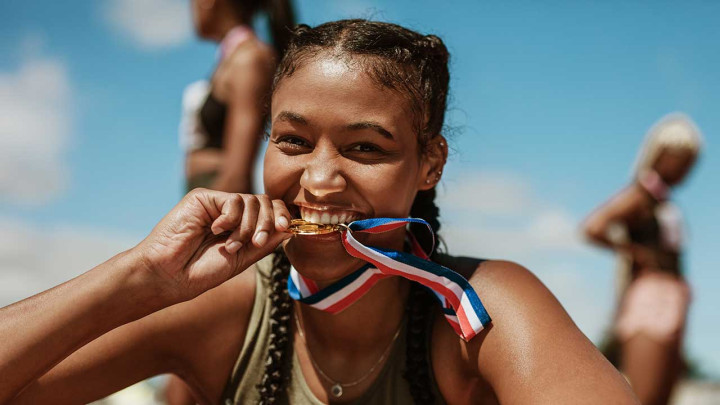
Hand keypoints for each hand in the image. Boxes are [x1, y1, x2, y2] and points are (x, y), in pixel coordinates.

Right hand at [133, 188, 291, 302]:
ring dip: (247, 227)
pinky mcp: (204, 198)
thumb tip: (291, 227)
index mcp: (242, 227)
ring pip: (252, 200)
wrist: (170, 274)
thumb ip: (265, 241)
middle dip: (268, 222)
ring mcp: (217, 204)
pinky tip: (215, 230)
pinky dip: (230, 218)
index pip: (270, 211)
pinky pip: (233, 199)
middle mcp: (231, 213)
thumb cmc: (202, 271)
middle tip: (255, 242)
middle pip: (265, 202)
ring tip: (230, 246)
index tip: (286, 228)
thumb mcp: (242, 258)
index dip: (282, 216)